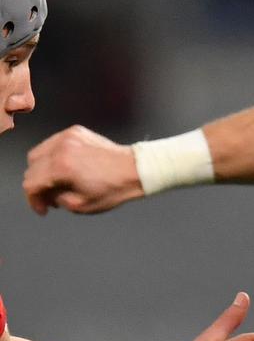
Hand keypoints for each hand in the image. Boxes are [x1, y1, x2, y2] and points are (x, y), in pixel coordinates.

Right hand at [24, 125, 143, 214]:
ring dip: (42, 169)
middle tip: (52, 197)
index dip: (33, 200)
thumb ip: (55, 200)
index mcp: (61, 166)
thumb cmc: (113, 189)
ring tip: (59, 182)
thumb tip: (45, 195)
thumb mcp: (81, 205)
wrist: (135, 169)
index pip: (31, 183)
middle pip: (31, 167)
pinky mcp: (75, 131)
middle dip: (38, 185)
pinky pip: (52, 144)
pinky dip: (53, 156)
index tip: (43, 209)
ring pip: (38, 153)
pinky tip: (67, 168)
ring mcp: (68, 136)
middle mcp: (61, 147)